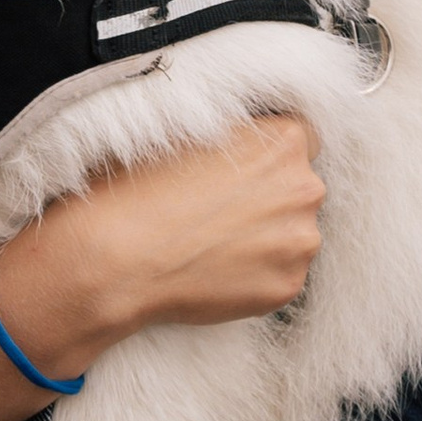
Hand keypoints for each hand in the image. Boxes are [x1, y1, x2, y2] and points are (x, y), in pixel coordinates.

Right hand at [0, 114, 325, 420]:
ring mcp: (299, 242)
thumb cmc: (138, 189)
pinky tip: (215, 270)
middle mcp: (305, 188)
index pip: (301, 140)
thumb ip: (235, 135)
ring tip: (212, 244)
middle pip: (299, 188)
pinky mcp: (288, 286)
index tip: (242, 171)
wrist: (116, 258)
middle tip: (218, 210)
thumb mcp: (186, 133)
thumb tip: (244, 143)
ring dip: (266, 238)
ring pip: (292, 234)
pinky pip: (281, 274)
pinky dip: (257, 274)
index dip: (267, 156)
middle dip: (269, 198)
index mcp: (283, 140)